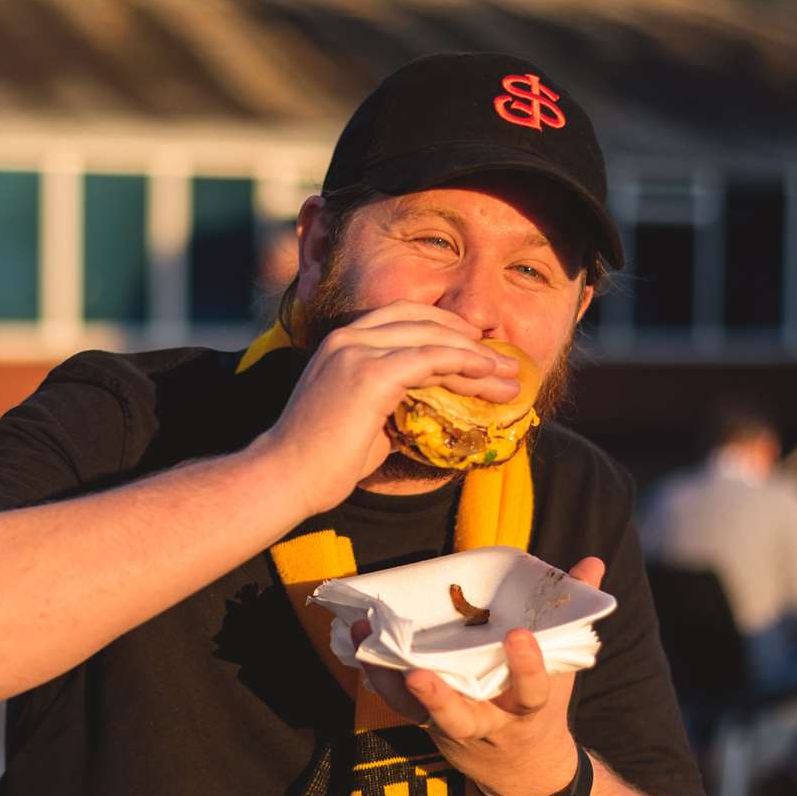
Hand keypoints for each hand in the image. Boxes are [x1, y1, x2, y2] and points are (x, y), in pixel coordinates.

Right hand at [250, 301, 522, 515]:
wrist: (286, 477)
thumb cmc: (321, 460)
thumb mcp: (364, 418)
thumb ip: (394, 399)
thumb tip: (433, 406)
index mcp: (342, 342)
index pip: (404, 318)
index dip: (446, 327)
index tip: (478, 345)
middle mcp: (349, 338)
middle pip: (424, 321)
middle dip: (470, 339)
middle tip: (505, 361)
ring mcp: (357, 351)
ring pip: (433, 339)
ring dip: (477, 356)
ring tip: (510, 374)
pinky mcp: (370, 374)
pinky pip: (430, 358)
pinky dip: (464, 364)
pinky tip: (488, 374)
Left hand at [354, 556, 605, 795]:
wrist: (524, 770)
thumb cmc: (542, 705)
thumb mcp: (564, 667)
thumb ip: (573, 613)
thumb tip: (592, 562)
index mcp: (527, 707)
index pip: (532, 690)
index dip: (527, 666)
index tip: (519, 635)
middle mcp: (487, 722)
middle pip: (460, 717)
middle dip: (439, 698)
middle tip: (418, 674)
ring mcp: (452, 726)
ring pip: (418, 713)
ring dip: (391, 682)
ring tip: (368, 646)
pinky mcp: (427, 724)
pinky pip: (398, 704)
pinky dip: (378, 677)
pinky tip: (360, 646)